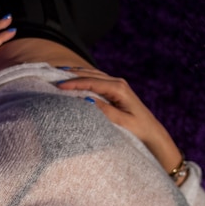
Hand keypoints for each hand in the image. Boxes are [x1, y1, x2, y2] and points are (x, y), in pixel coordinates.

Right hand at [57, 69, 181, 174]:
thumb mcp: (121, 122)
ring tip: (58, 73)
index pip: (91, 82)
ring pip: (92, 74)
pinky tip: (73, 77)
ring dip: (76, 73)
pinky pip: (96, 79)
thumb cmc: (138, 130)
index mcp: (119, 88)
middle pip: (90, 74)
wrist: (151, 132)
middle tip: (52, 75)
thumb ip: (104, 110)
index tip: (58, 86)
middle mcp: (117, 82)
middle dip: (71, 75)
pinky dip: (83, 77)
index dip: (74, 83)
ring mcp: (116, 84)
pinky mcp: (115, 89)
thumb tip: (85, 99)